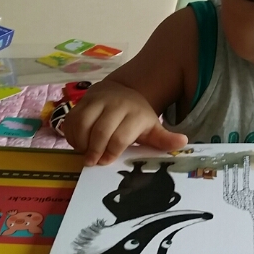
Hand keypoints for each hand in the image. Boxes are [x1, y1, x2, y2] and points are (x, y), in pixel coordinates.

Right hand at [63, 81, 187, 165]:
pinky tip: (77, 143)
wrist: (121, 92)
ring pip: (82, 123)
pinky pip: (70, 120)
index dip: (111, 152)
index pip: (120, 137)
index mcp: (135, 114)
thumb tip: (183, 142)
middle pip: (100, 131)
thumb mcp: (152, 127)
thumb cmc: (137, 117)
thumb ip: (164, 138)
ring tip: (84, 152)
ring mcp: (96, 101)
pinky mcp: (81, 101)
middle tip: (91, 162)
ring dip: (80, 142)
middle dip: (94, 150)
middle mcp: (115, 105)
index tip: (106, 162)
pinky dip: (70, 134)